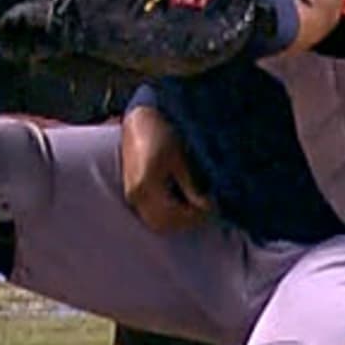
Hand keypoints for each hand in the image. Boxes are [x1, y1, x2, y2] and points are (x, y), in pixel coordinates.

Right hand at [119, 104, 212, 232]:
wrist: (140, 121)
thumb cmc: (162, 133)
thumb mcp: (180, 159)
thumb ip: (191, 187)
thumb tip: (206, 208)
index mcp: (147, 184)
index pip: (173, 214)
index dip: (195, 216)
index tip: (212, 207)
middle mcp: (136, 194)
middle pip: (163, 224)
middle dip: (187, 222)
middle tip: (206, 210)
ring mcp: (131, 195)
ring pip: (155, 222)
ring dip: (176, 221)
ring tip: (195, 208)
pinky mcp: (132, 193)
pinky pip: (150, 214)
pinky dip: (167, 215)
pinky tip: (181, 204)